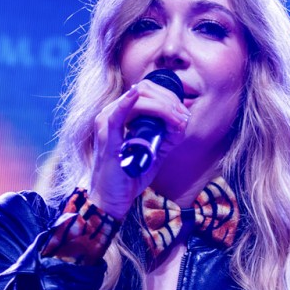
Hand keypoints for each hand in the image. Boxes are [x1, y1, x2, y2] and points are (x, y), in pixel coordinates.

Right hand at [89, 77, 190, 212]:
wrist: (112, 198)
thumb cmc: (129, 175)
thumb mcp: (154, 152)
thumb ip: (166, 137)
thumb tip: (182, 122)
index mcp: (120, 114)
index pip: (146, 91)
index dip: (168, 98)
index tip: (183, 114)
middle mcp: (111, 113)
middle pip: (144, 91)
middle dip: (169, 101)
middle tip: (182, 117)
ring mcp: (107, 123)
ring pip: (138, 100)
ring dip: (163, 106)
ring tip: (177, 120)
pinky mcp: (107, 137)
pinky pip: (116, 115)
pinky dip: (128, 103)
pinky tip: (135, 95)